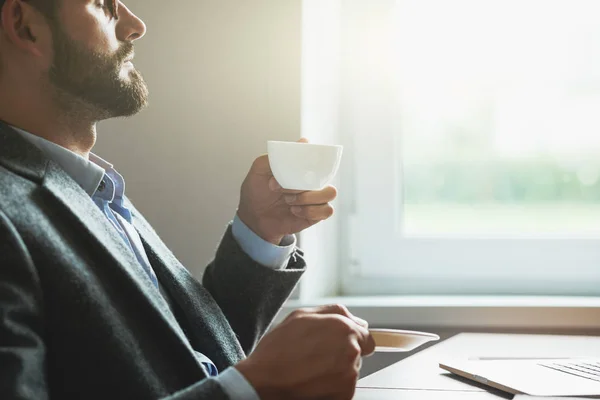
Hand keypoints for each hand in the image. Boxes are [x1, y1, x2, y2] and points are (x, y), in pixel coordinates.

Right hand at [236, 304, 374, 399]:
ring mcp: (349, 375)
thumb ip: (333, 312)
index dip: (351, 339)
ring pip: (350, 371)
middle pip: (358, 354)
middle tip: (316, 357)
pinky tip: (312, 382)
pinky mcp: (344, 395)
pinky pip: (343, 389)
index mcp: (344, 328)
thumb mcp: (301, 316)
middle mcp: (351, 350)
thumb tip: (356, 319)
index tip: (337, 345)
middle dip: (341, 354)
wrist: (264, 381)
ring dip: (336, 371)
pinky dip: (331, 387)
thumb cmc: (278, 349)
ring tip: (310, 370)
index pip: (366, 336)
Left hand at [237, 138, 337, 244]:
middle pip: (325, 176)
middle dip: (302, 183)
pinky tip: (294, 211)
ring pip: (330, 192)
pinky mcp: (315, 214)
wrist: (252, 218)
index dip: (314, 162)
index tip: (297, 168)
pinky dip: (310, 211)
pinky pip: (327, 210)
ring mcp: (315, 198)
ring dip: (307, 197)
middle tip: (281, 189)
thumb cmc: (256, 192)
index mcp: (301, 169)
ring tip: (288, 201)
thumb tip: (304, 141)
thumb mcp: (259, 169)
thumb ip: (277, 156)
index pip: (320, 159)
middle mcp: (311, 182)